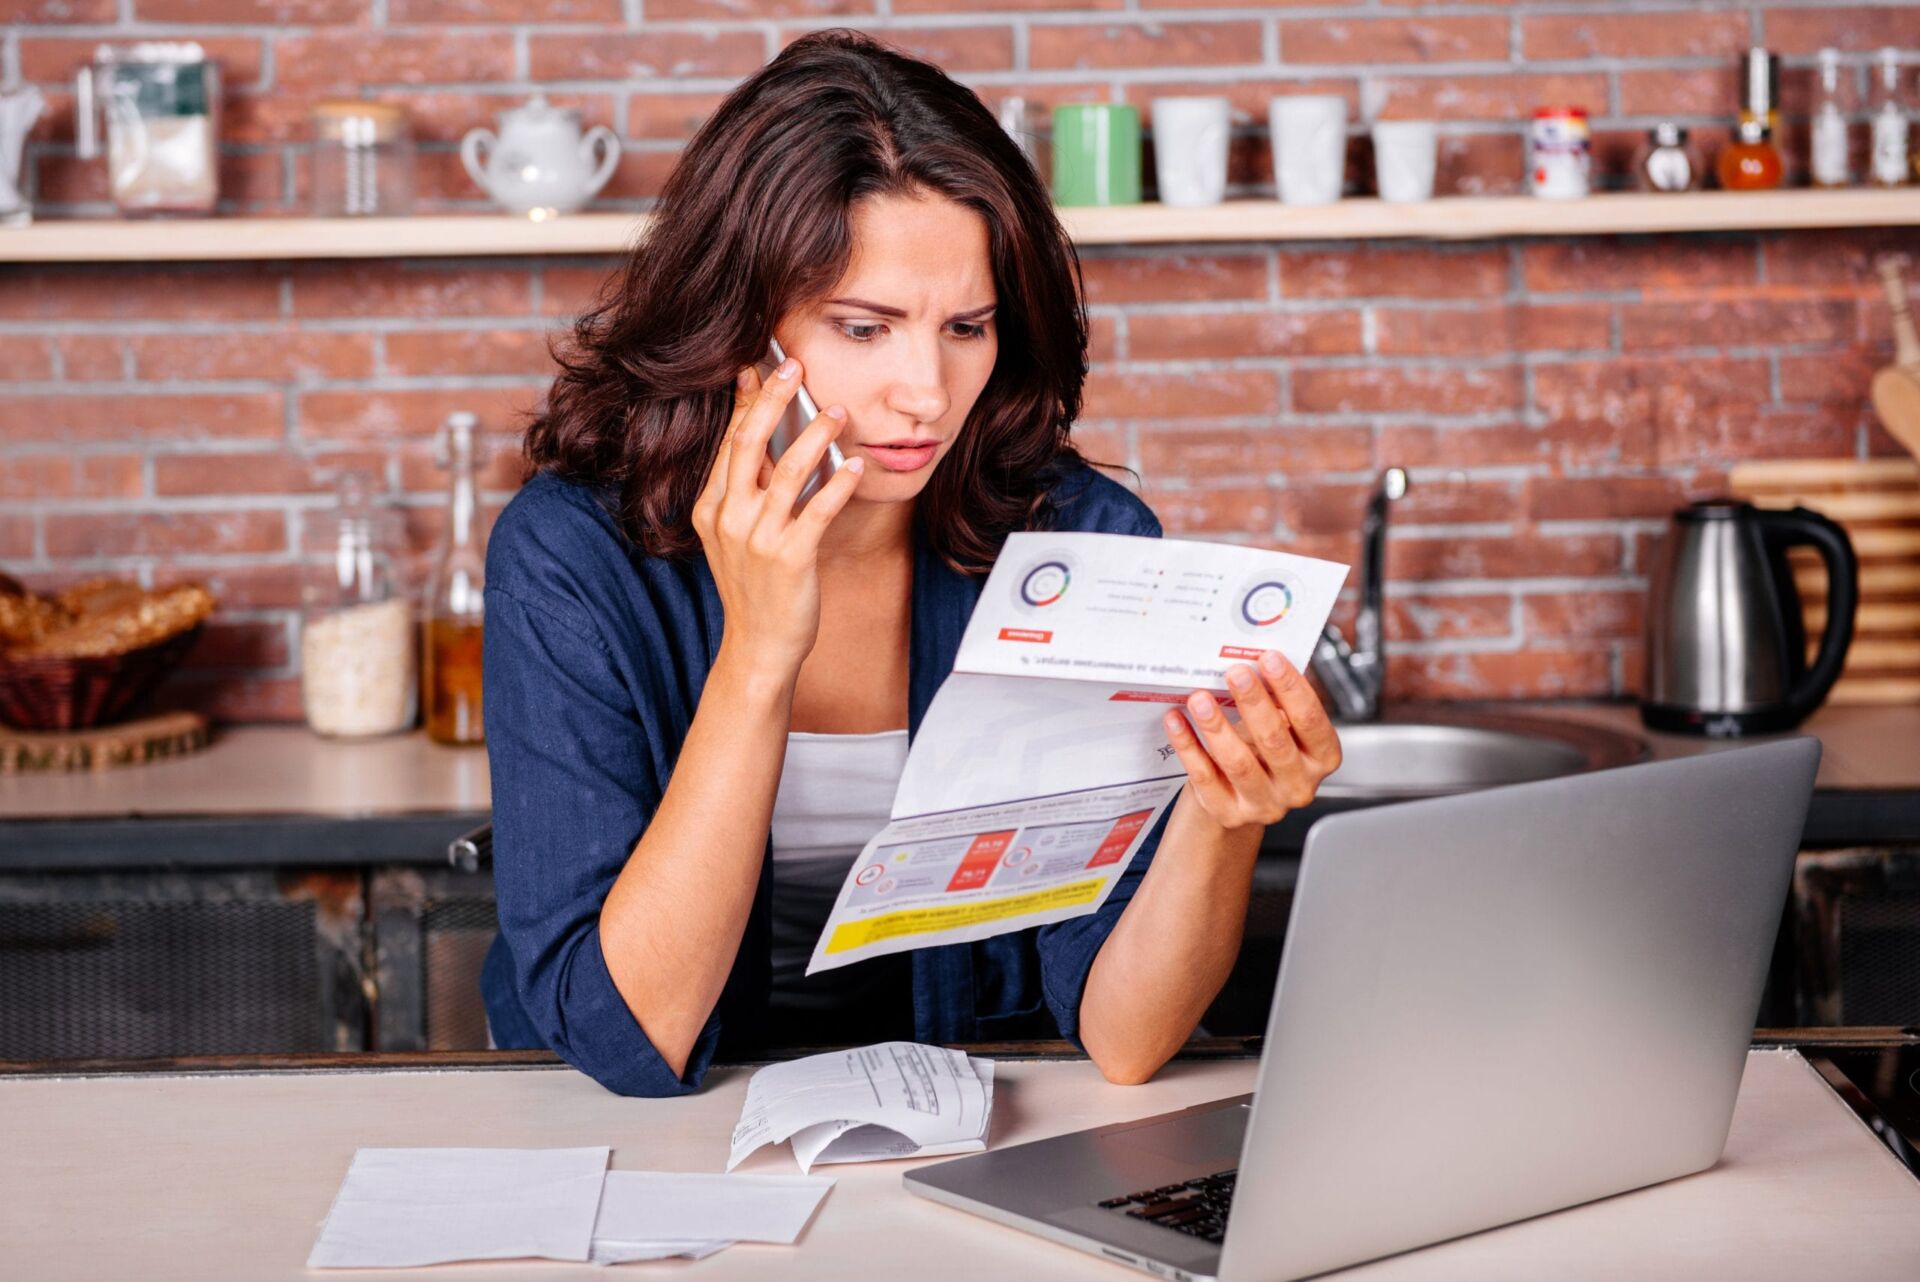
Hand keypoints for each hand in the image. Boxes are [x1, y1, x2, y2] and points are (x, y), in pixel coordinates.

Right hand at [690, 357, 864, 675]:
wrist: (758, 646)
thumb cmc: (754, 589)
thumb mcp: (736, 536)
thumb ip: (747, 492)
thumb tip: (771, 441)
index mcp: (710, 508)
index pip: (729, 442)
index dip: (746, 401)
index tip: (759, 367)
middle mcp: (729, 518)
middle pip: (748, 443)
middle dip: (773, 399)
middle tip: (795, 365)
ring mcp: (757, 538)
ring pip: (788, 471)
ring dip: (816, 435)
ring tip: (840, 411)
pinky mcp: (790, 558)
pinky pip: (818, 510)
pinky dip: (840, 484)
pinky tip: (857, 466)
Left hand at [1162, 651, 1342, 834]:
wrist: (1241, 795)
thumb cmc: (1265, 749)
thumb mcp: (1281, 726)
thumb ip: (1277, 701)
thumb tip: (1255, 662)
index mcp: (1321, 757)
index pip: (1311, 720)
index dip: (1291, 688)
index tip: (1270, 659)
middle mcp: (1298, 785)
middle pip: (1275, 741)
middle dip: (1254, 703)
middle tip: (1235, 673)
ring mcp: (1265, 804)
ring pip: (1239, 762)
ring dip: (1217, 726)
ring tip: (1200, 698)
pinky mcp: (1229, 813)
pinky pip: (1205, 777)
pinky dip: (1188, 746)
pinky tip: (1176, 721)